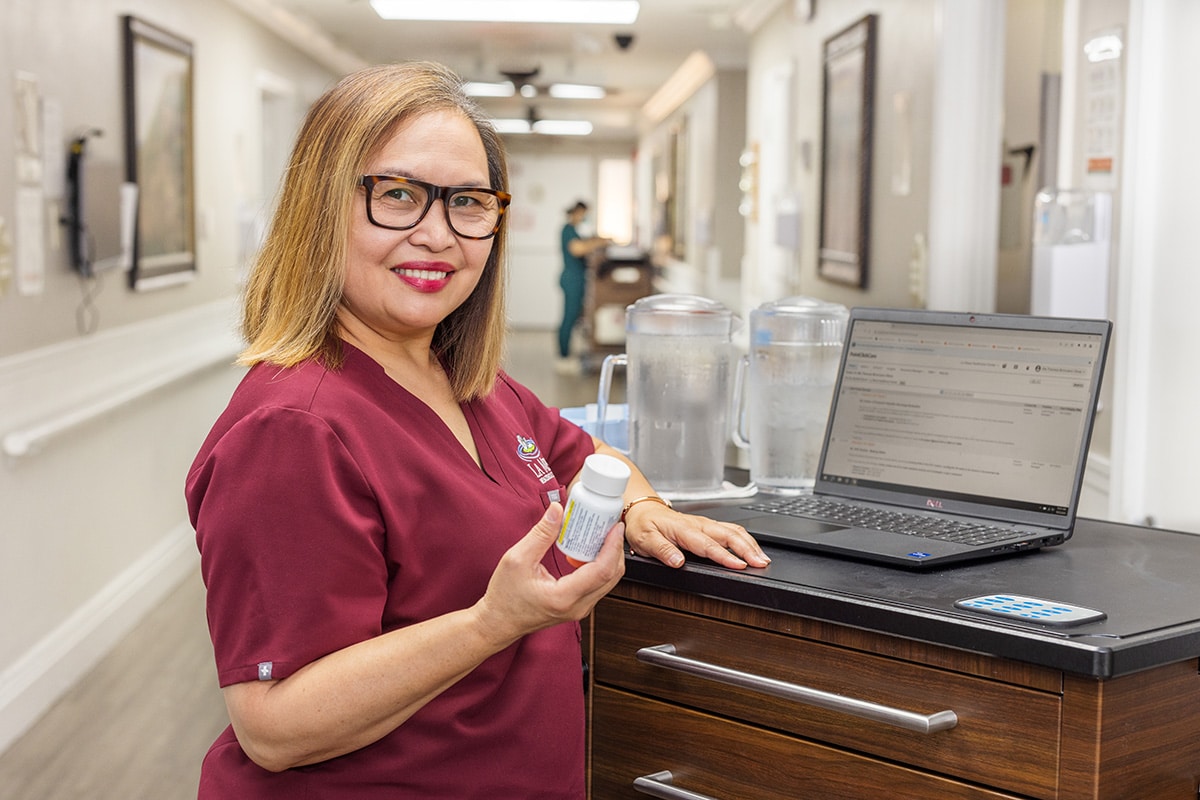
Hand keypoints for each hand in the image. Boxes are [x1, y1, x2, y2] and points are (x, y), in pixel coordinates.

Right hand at [473, 504, 624, 646]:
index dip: (613, 546)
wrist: (499, 622)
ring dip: (609, 556)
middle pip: (612, 576)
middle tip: (610, 524)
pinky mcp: (578, 606)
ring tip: (602, 533)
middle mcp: (578, 607)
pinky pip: (598, 584)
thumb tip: (558, 510)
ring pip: (608, 581)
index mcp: (564, 597)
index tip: (615, 527)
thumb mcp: (517, 559)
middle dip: (615, 548)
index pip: (602, 571)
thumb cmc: (504, 597)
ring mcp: (580, 609)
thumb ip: (541, 534)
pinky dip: (600, 564)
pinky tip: (590, 548)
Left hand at [623, 503, 770, 570]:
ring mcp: (705, 524)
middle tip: (760, 563)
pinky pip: (730, 530)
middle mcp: (698, 525)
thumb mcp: (644, 539)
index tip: (740, 564)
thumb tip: (678, 562)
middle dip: (747, 549)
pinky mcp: (707, 526)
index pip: (708, 545)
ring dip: (749, 544)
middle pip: (728, 535)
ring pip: (733, 531)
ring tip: (762, 558)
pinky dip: (745, 539)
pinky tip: (752, 547)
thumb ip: (661, 550)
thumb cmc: (644, 525)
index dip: (725, 556)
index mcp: (684, 529)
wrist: (643, 510)